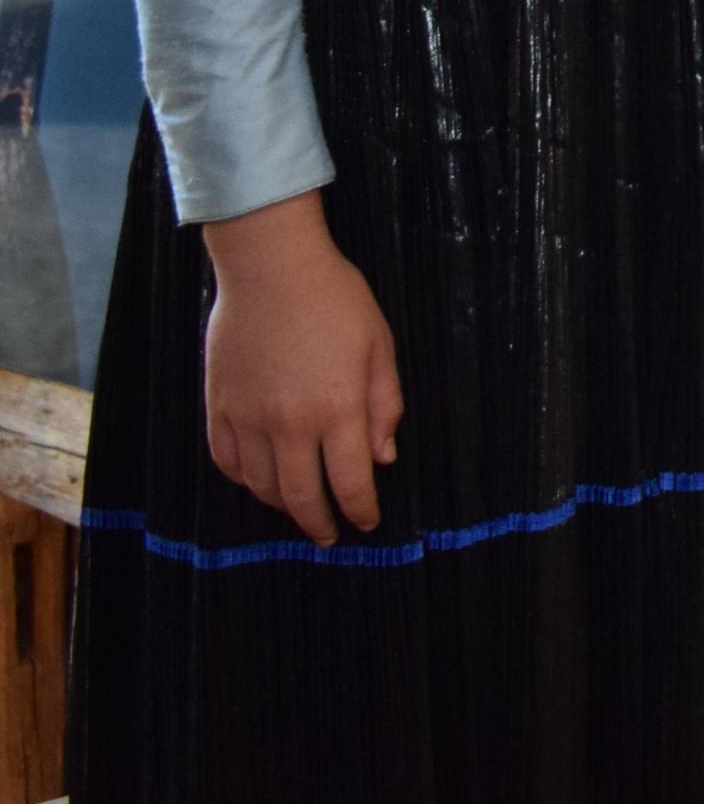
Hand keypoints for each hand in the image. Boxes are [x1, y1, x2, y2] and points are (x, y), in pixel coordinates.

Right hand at [199, 192, 402, 545]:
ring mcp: (249, 417)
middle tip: (329, 535)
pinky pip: (227, 460)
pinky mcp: (219, 406)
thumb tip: (383, 458)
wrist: (271, 268)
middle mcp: (290, 423)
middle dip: (319, 523)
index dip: (360, 510)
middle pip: (302, 496)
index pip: (350, 482)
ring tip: (297, 508)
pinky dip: (243, 479)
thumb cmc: (335, 300)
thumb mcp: (380, 347)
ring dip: (281, 504)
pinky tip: (258, 480)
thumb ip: (385, 406)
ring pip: (261, 485)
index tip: (366, 523)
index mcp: (338, 409)